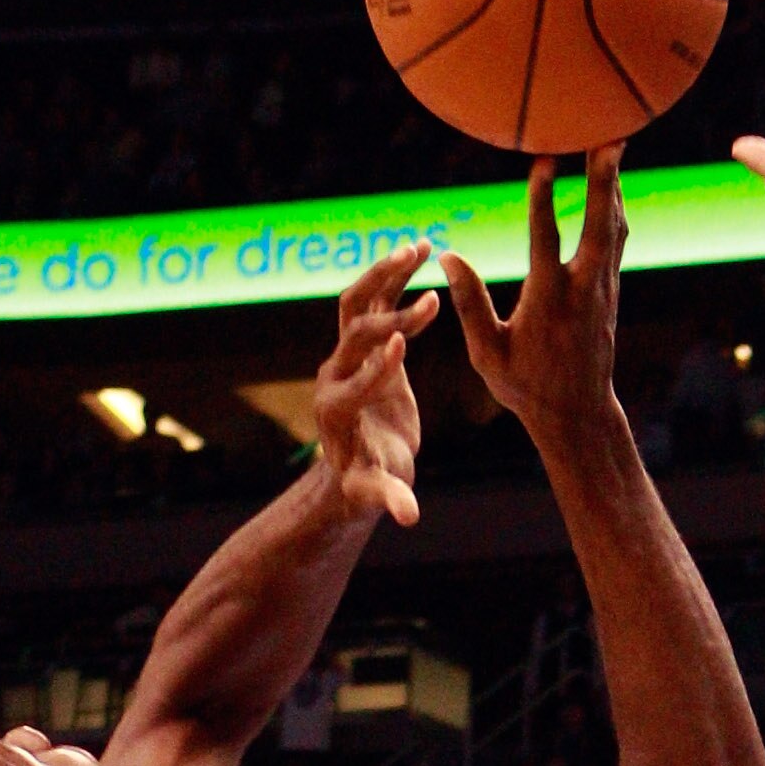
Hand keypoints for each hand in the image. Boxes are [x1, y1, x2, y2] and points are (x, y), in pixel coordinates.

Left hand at [312, 251, 440, 528]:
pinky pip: (375, 298)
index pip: (354, 382)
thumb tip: (410, 517)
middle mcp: (334, 374)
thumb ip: (391, 498)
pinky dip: (395, 274)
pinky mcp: (364, 340)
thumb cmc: (369, 483)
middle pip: (354, 332)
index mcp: (337, 411)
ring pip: (358, 302)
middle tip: (429, 303)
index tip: (402, 347)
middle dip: (390, 318)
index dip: (376, 367)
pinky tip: (422, 250)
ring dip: (386, 274)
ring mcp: (346, 353)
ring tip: (419, 248)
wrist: (358, 464)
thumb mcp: (378, 493)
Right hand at [444, 152, 624, 453]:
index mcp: (548, 302)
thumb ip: (470, 305)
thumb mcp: (488, 355)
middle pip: (599, 227)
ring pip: (613, 230)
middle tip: (610, 139)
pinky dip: (612, 209)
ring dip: (612, 186)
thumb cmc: (525, 387)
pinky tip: (611, 184)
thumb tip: (447, 256)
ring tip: (613, 144)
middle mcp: (582, 291)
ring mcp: (601, 291)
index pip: (545, 240)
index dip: (543, 200)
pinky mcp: (609, 293)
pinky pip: (614, 242)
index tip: (544, 162)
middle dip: (604, 182)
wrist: (578, 415)